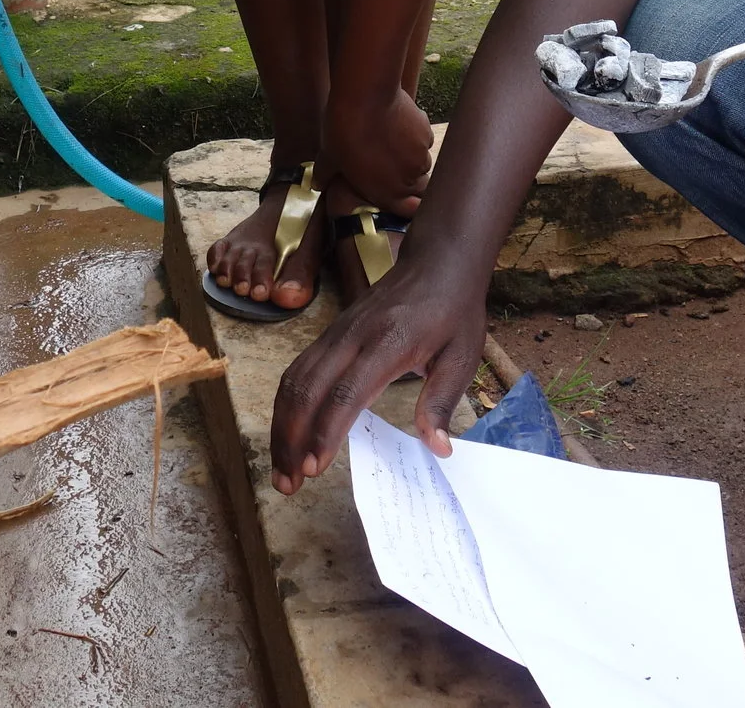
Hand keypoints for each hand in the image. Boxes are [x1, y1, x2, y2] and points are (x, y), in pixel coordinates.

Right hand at [270, 251, 488, 492]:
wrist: (438, 260)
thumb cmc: (454, 310)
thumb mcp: (463, 356)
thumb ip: (442, 401)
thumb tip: (436, 449)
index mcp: (388, 343)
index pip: (346, 392)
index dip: (326, 431)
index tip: (315, 468)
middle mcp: (353, 336)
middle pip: (307, 389)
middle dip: (291, 439)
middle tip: (289, 484)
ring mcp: (336, 332)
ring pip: (294, 380)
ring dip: (282, 426)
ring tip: (283, 469)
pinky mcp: (330, 333)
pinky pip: (298, 370)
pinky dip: (287, 405)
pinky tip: (288, 434)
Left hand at [325, 86, 433, 213]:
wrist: (366, 97)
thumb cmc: (345, 131)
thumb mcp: (329, 157)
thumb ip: (326, 175)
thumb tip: (317, 183)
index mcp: (386, 193)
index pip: (409, 209)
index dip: (407, 203)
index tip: (401, 196)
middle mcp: (408, 179)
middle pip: (418, 186)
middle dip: (407, 178)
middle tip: (391, 164)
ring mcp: (420, 155)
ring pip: (421, 162)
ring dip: (410, 156)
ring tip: (392, 141)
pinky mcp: (426, 132)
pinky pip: (424, 140)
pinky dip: (414, 136)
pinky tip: (398, 125)